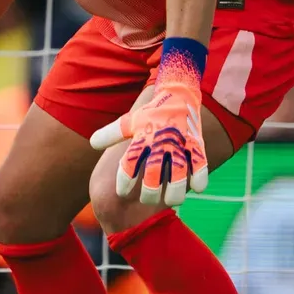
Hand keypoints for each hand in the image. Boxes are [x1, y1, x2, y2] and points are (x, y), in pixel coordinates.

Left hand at [88, 38, 210, 207]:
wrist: (178, 92)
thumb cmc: (151, 111)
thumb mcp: (129, 120)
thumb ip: (112, 134)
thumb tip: (92, 143)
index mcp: (142, 138)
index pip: (129, 163)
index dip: (124, 180)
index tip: (122, 192)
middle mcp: (159, 143)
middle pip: (153, 174)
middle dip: (150, 192)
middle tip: (147, 199)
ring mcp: (180, 144)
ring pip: (179, 175)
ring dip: (175, 191)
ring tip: (172, 201)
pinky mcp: (197, 144)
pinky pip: (201, 165)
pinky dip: (200, 178)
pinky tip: (196, 188)